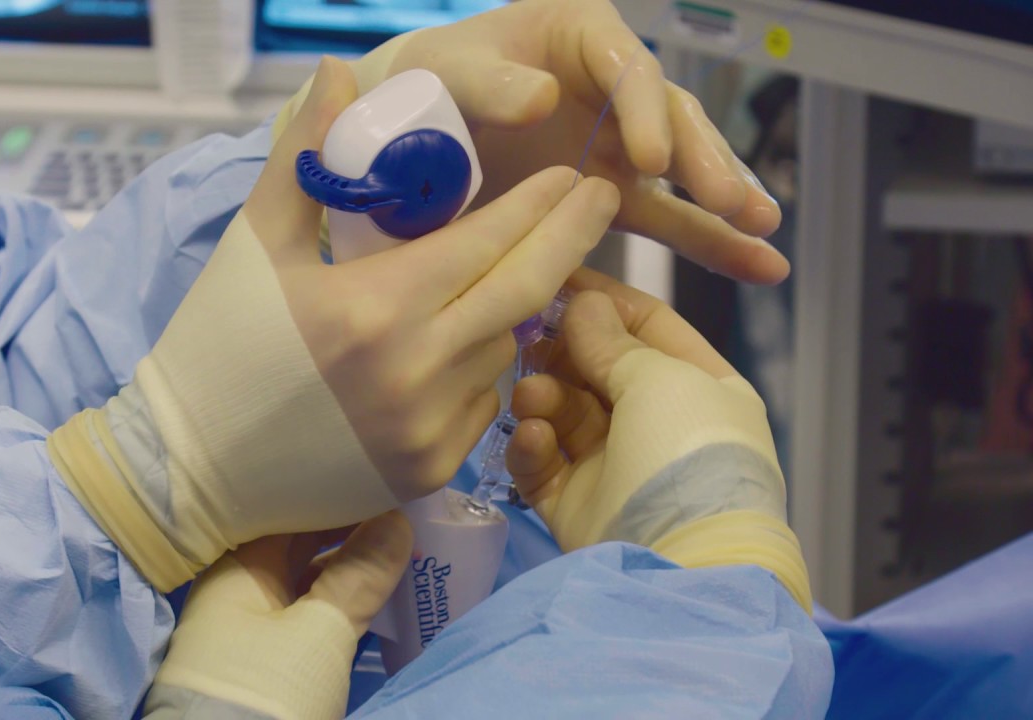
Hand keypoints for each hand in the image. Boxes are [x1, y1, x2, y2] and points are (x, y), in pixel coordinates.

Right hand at [48, 58, 618, 590]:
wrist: (188, 466)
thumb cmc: (218, 345)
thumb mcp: (253, 244)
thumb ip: (303, 154)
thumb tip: (339, 73)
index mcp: (374, 306)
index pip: (486, 242)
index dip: (539, 206)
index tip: (574, 177)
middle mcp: (414, 372)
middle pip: (524, 292)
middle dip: (572, 239)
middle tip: (600, 201)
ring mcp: (427, 431)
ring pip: (504, 351)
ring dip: (511, 309)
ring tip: (497, 279)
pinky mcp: (428, 473)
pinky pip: (482, 406)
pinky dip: (479, 372)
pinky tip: (451, 352)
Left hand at [143, 512, 412, 719]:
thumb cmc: (267, 688)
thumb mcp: (322, 630)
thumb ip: (360, 574)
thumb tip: (396, 522)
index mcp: (235, 566)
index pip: (284, 506)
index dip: (332, 491)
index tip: (378, 477)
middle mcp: (234, 589)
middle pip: (293, 543)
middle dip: (344, 528)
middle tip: (398, 510)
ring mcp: (246, 628)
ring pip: (302, 580)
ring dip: (346, 566)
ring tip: (396, 550)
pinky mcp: (262, 663)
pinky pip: (305, 612)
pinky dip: (338, 600)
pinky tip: (371, 597)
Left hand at [328, 0, 786, 283]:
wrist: (415, 129)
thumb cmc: (432, 85)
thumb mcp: (450, 73)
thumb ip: (489, 82)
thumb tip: (543, 97)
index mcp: (581, 33)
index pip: (626, 67)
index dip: (643, 113)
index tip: (650, 160)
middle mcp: (615, 83)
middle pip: (670, 116)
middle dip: (703, 159)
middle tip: (728, 200)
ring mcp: (620, 139)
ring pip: (682, 168)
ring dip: (722, 200)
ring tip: (763, 232)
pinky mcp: (615, 191)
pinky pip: (668, 216)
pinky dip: (710, 240)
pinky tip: (759, 264)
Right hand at [506, 277, 811, 611]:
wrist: (683, 565)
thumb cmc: (689, 459)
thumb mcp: (662, 380)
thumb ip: (613, 340)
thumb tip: (581, 304)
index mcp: (702, 388)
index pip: (648, 326)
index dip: (602, 300)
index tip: (553, 278)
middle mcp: (660, 425)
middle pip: (598, 368)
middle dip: (563, 350)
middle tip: (528, 336)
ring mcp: (618, 467)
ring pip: (565, 412)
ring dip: (544, 396)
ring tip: (532, 397)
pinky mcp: (577, 506)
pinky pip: (544, 462)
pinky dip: (534, 444)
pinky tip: (531, 437)